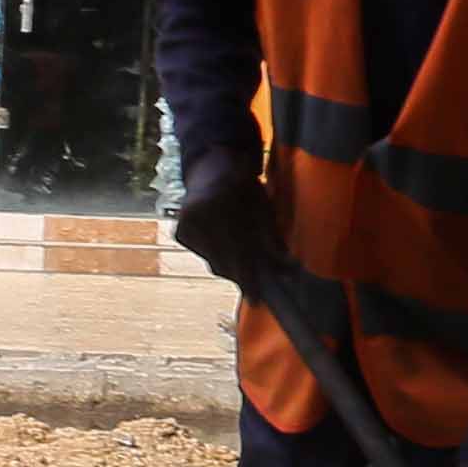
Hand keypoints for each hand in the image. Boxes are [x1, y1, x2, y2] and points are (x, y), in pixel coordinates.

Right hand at [168, 155, 271, 291]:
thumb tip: (287, 269)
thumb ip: (271, 238)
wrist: (211, 167)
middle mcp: (195, 216)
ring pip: (214, 263)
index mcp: (217, 203)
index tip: (258, 299)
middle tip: (257, 294)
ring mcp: (184, 226)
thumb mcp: (262, 206)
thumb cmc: (243, 185)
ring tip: (248, 268)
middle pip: (222, 262)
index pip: (236, 250)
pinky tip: (227, 245)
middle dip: (243, 278)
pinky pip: (205, 256)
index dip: (249, 276)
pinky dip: (220, 258)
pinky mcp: (180, 233)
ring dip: (233, 269)